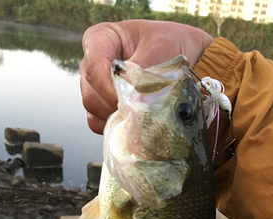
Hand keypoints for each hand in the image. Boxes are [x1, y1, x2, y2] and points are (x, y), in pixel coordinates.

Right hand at [80, 20, 213, 133]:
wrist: (182, 58)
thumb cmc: (169, 44)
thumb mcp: (162, 46)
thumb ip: (145, 65)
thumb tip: (131, 86)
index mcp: (102, 38)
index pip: (93, 64)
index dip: (106, 86)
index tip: (126, 99)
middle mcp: (93, 63)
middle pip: (91, 92)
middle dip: (113, 105)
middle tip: (139, 110)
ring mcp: (95, 87)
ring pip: (93, 108)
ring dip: (115, 116)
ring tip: (141, 115)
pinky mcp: (102, 106)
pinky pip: (97, 122)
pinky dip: (115, 126)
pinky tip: (134, 122)